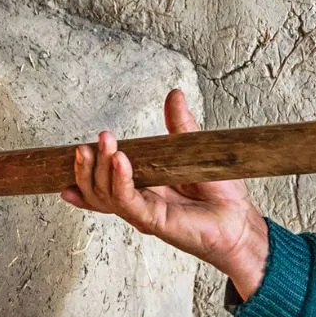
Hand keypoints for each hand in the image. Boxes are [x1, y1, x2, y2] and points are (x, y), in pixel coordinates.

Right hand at [62, 88, 271, 297]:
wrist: (240, 220)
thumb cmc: (220, 194)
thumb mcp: (193, 151)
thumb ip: (179, 125)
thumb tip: (174, 95)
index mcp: (142, 188)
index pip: (102, 182)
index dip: (84, 171)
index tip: (74, 153)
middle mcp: (138, 202)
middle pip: (96, 190)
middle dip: (87, 166)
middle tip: (88, 143)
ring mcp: (144, 213)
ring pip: (106, 196)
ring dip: (100, 169)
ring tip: (104, 144)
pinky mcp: (156, 222)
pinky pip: (130, 202)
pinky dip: (121, 181)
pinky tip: (119, 162)